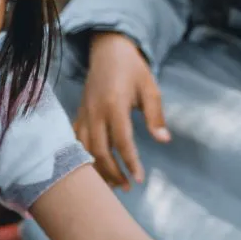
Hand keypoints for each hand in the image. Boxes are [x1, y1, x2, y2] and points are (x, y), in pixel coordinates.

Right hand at [75, 32, 170, 190]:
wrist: (108, 51)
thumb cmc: (133, 69)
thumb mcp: (150, 88)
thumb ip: (156, 116)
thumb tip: (163, 140)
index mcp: (114, 105)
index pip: (122, 141)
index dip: (130, 162)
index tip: (139, 179)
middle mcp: (95, 112)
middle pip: (100, 151)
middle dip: (113, 173)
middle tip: (127, 187)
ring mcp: (84, 114)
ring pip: (85, 150)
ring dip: (98, 170)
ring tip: (113, 185)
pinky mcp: (79, 116)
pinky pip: (77, 143)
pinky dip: (84, 158)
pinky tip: (96, 170)